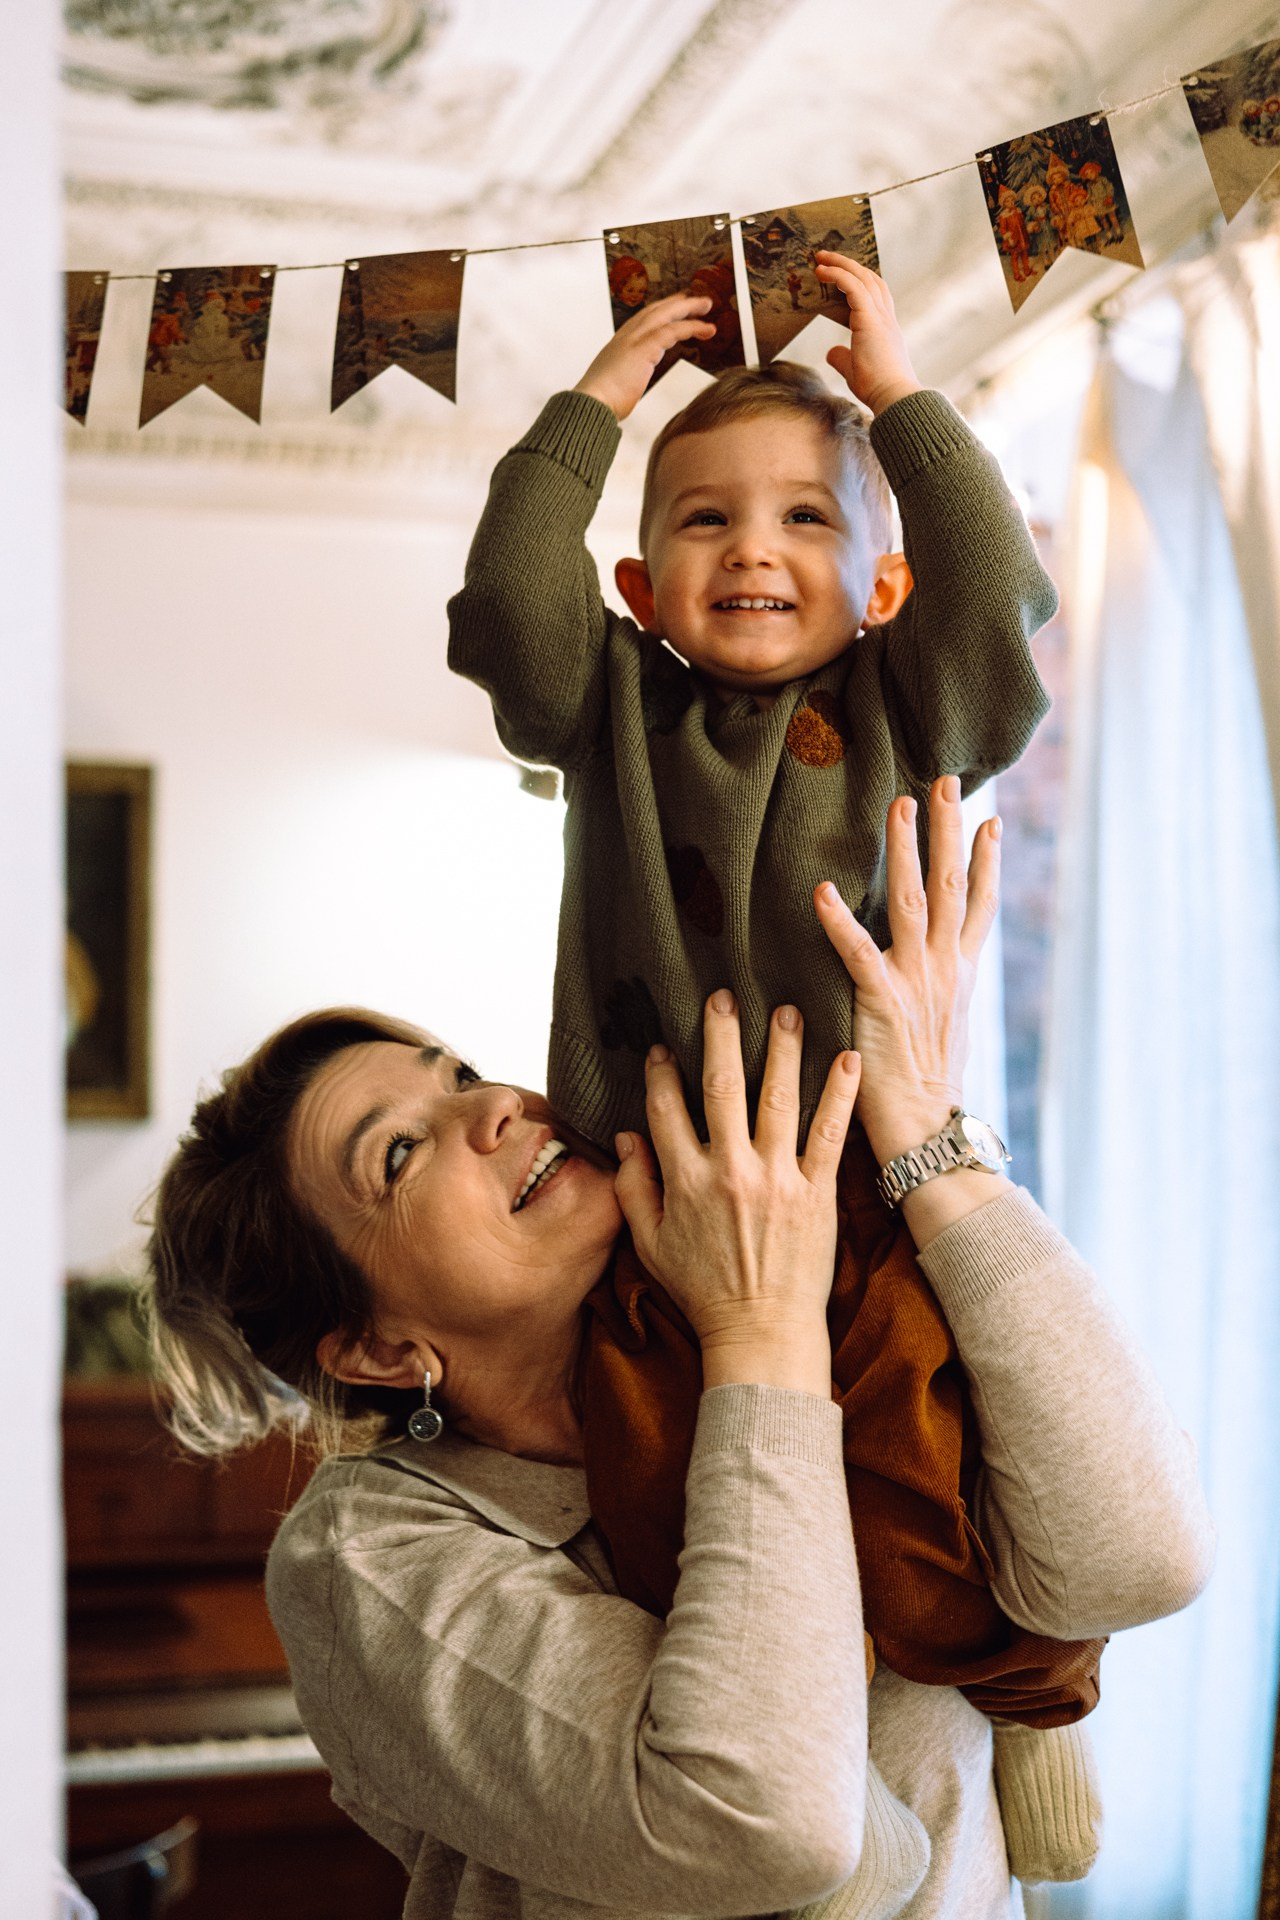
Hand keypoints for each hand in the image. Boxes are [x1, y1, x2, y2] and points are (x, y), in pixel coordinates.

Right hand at [575, 294, 715, 420]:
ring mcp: (635, 339)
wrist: (593, 404)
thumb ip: (628, 375)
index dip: (664, 310)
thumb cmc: (603, 400)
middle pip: (657, 310)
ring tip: (707, 307)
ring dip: (689, 308)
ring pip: (666, 314)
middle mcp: (628, 335)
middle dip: (679, 302)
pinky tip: (705, 328)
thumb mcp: (617, 381)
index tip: (678, 306)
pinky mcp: (644, 348)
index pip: (645, 318)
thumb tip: (631, 383)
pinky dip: (691, 327)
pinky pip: (673, 330)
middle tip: (699, 301)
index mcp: (621, 342)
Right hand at [612, 993, 860, 1392]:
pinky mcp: (817, 1192)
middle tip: (725, 997)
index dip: (660, 1073)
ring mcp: (777, 1179)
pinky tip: (847, 1057)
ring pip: (778, 1098)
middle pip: (721, 1088)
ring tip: (788, 1010)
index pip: (665, 1110)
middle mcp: (729, 1171)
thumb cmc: (704, 1290)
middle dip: (721, 1037)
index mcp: (684, 1181)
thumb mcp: (650, 1244)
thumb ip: (633, 1188)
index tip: (661, 1045)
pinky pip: (829, 1133)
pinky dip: (839, 1094)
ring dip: (782, 1049)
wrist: (761, 1332)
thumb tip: (624, 1138)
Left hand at [813, 775, 999, 1167]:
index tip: (990, 819)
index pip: (979, 907)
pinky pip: (858, 952)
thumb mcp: (938, 1030)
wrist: (928, 1133)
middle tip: (947, 781)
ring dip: (907, 851)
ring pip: (914, 902)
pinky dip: (839, 920)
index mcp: (959, 977)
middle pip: (954, 887)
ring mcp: (916, 983)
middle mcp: (944, 971)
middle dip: (951, 832)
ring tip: (901, 804)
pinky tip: (821, 889)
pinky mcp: (883, 1003)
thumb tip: (924, 971)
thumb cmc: (924, 1090)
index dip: (987, 862)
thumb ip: (931, 991)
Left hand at [814, 252, 919, 415]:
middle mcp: (885, 318)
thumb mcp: (853, 370)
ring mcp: (880, 317)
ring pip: (862, 277)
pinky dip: (837, 275)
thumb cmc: (877, 388)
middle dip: (849, 265)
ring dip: (841, 264)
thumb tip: (832, 352)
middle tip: (826, 258)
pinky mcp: (871, 319)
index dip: (859, 280)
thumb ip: (843, 358)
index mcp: (885, 329)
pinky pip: (853, 287)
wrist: (893, 397)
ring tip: (820, 258)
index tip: (840, 274)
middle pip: (870, 279)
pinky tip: (821, 271)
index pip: (876, 294)